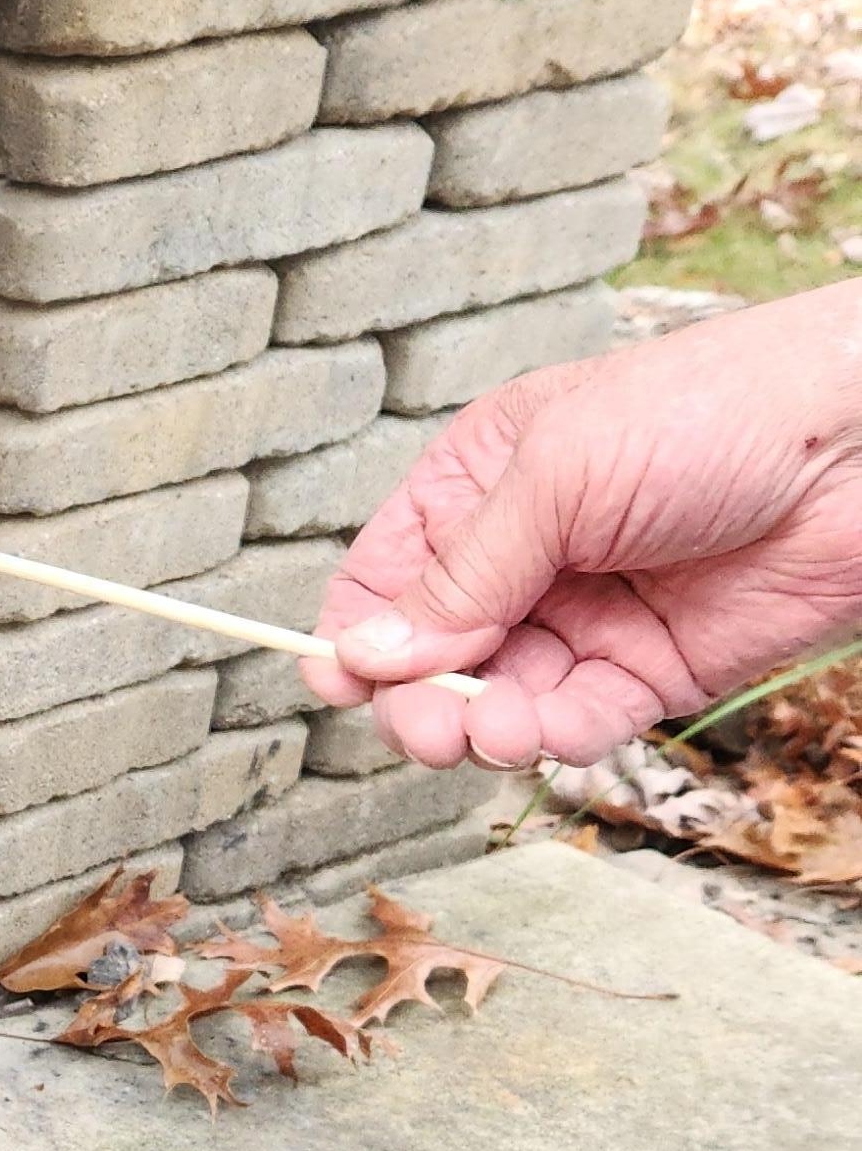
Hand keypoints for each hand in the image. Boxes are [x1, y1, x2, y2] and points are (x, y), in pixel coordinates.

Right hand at [307, 289, 861, 769]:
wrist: (861, 450)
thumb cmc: (711, 413)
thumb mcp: (556, 476)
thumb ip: (461, 574)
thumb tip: (365, 655)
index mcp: (483, 485)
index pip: (388, 576)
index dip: (357, 637)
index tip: (340, 687)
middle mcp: (528, 555)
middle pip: (434, 654)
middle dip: (421, 698)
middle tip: (428, 728)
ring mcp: (587, 616)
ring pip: (500, 698)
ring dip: (487, 727)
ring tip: (498, 734)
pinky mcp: (650, 670)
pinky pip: (576, 721)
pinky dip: (556, 737)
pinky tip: (555, 730)